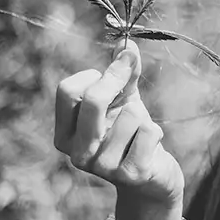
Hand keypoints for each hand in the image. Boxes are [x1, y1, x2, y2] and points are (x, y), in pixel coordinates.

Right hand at [54, 40, 183, 208]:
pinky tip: (150, 148)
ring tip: (139, 135)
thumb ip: (124, 73)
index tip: (116, 73)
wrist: (152, 178)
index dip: (98, 74)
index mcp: (65, 134)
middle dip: (119, 84)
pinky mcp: (131, 174)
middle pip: (92, 100)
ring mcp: (102, 168)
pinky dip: (155, 132)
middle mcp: (77, 153)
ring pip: (130, 114)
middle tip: (131, 90)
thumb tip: (127, 42)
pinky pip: (149, 131)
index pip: (68, 89)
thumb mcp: (124, 101)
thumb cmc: (131, 134)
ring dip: (142, 118)